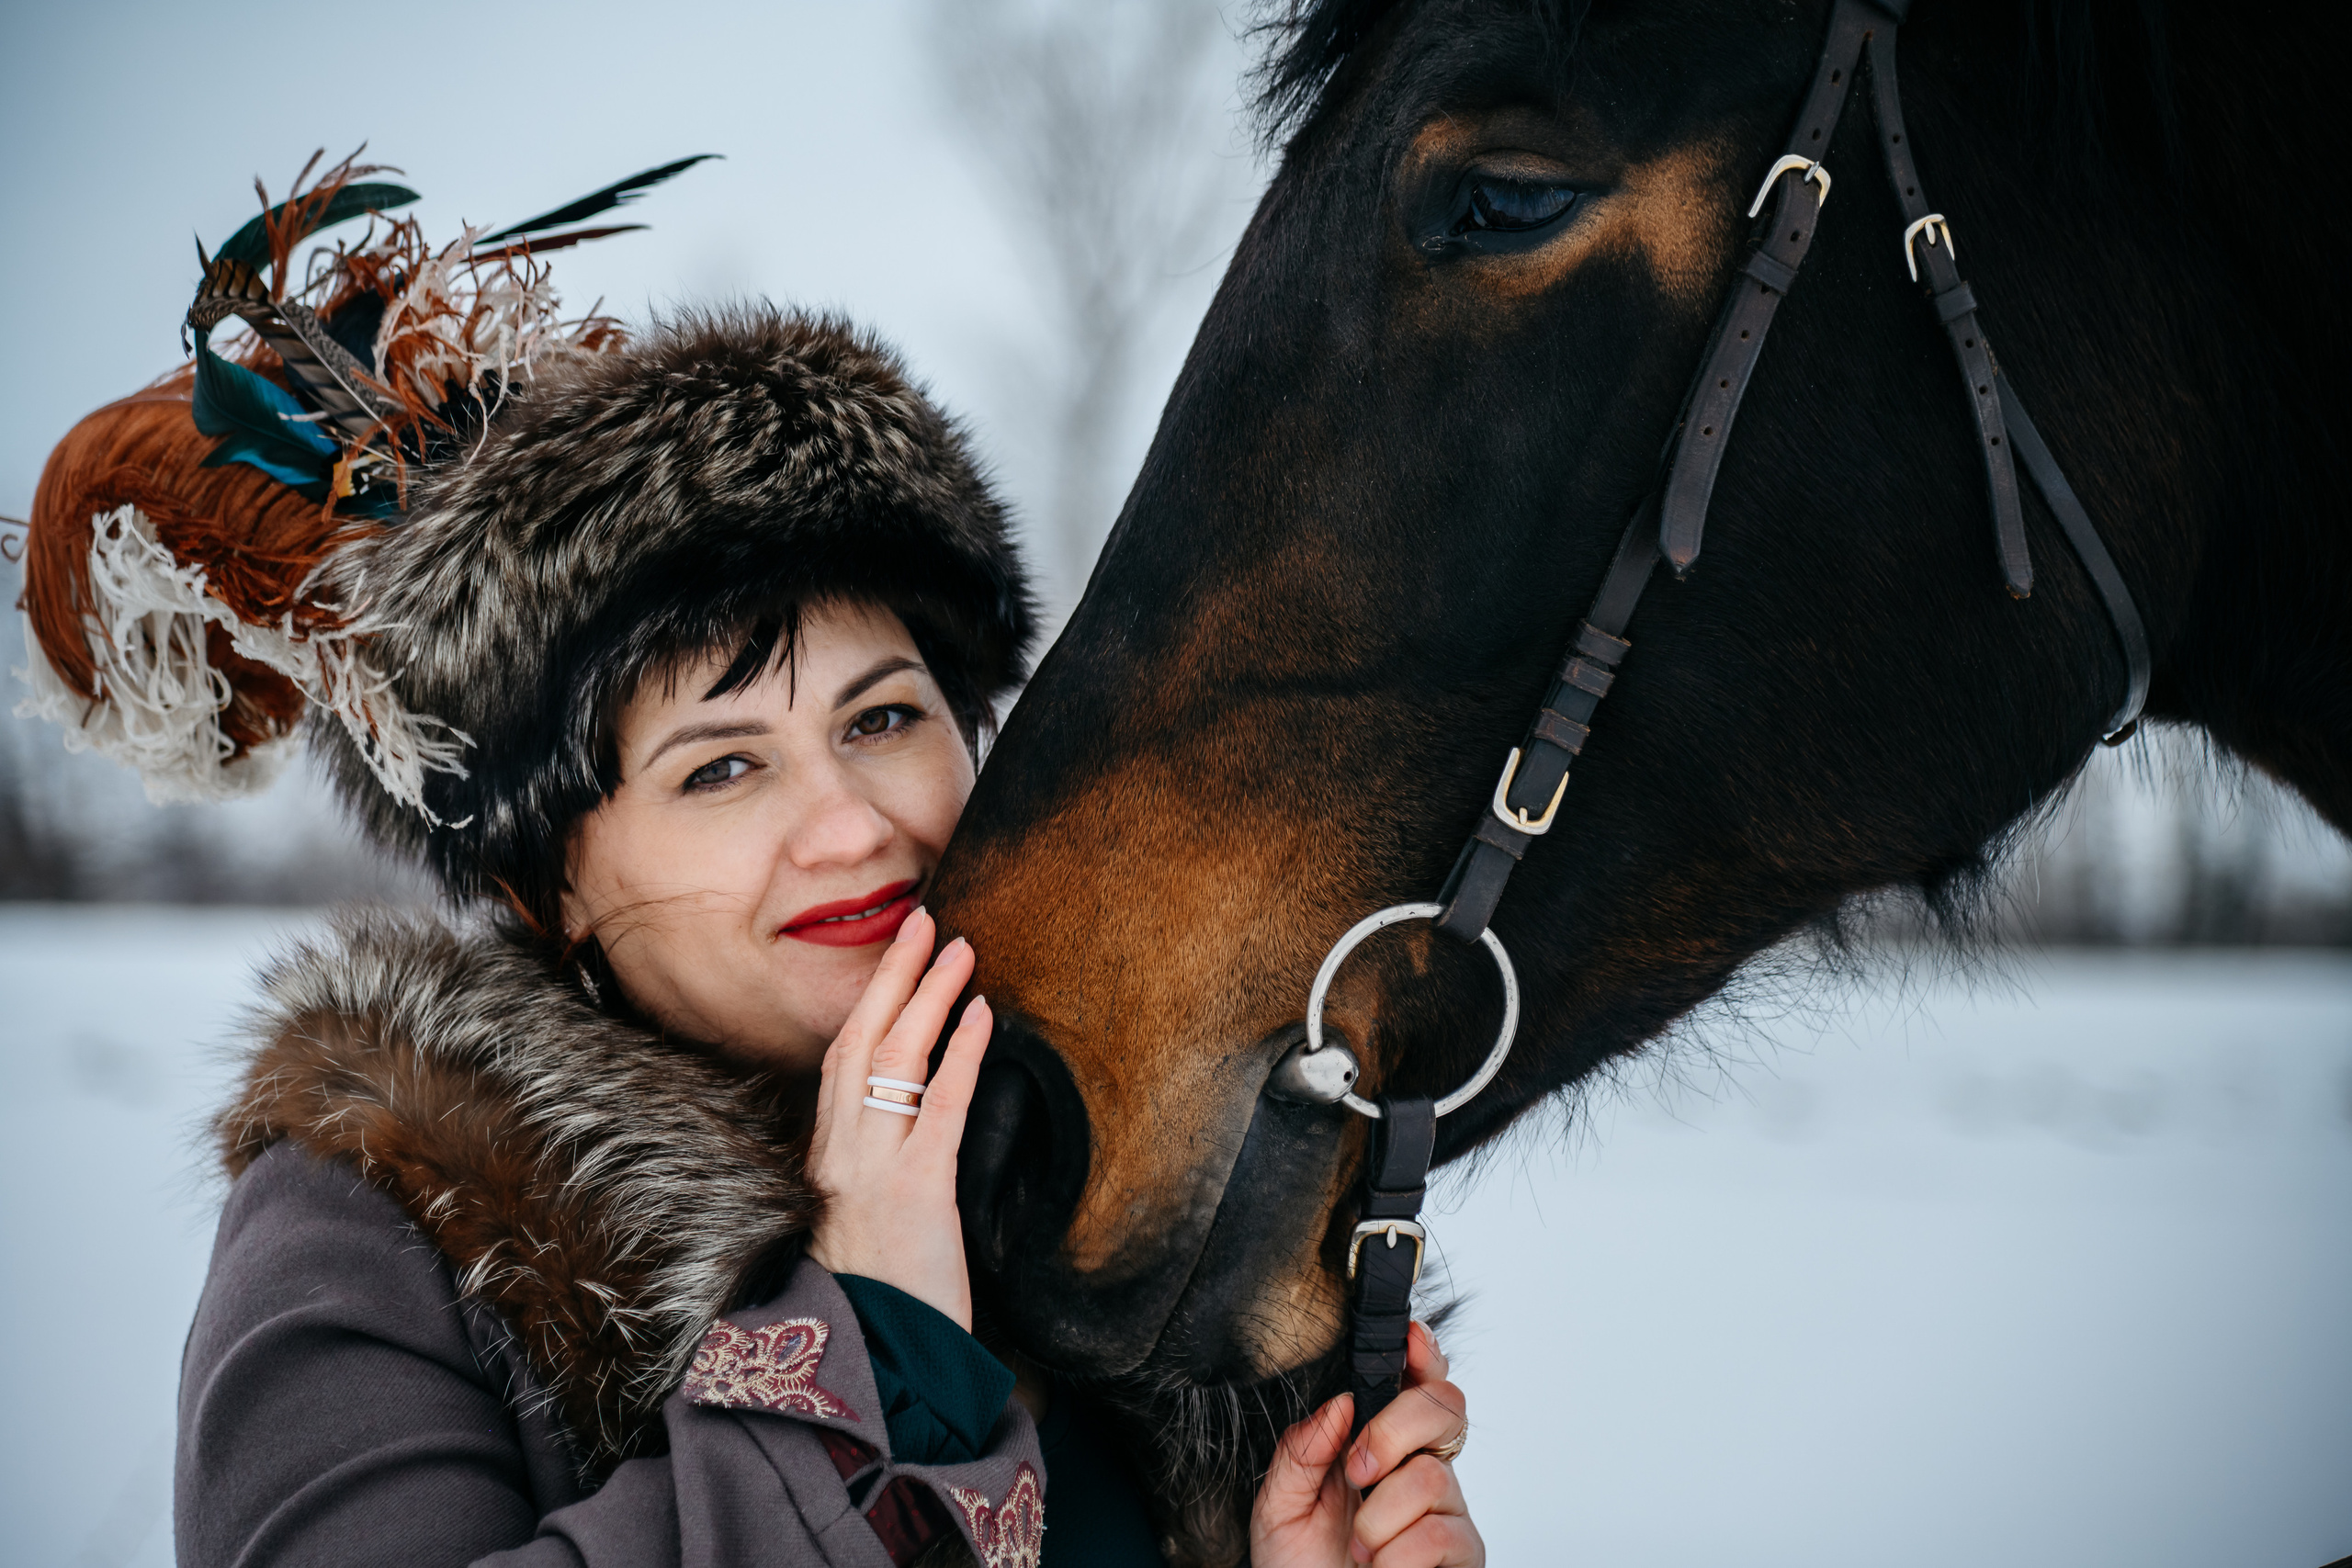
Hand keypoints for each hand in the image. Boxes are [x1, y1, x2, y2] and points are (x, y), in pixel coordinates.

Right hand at [804, 907, 991, 1327]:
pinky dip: (962, 1054)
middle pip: (860, 1039)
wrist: (876, 1366)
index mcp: (827, 1160)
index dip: (868, 1001)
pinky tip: (983, 1015)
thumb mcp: (865, 1222)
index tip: (895, 955)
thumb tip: (914, 1120)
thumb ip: (879, 1167)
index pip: (841, 1059)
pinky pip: (941, 1106)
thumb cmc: (880, 1299)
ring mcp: (875, 1170)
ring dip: (931, 995)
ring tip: (961, 948)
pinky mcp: (918, 1192)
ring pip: (896, 1059)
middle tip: (924, 920)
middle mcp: (841, 1154)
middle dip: (893, 974)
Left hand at [1251, 1323, 1480, 1567]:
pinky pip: (1442, 1531)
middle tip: (1357, 1470)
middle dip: (1395, 1429)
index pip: (1414, 1385)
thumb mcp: (1278, 1507)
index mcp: (1377, 1446)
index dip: (1422, 1354)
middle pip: (1444, 1407)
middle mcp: (1419, 1469)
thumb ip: (1301, 1450)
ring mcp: (1446, 1511)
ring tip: (1357, 1549)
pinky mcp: (1462, 1554)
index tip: (1408, 1340)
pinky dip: (1398, 1554)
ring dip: (1379, 1516)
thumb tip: (1338, 1404)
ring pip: (1432, 1475)